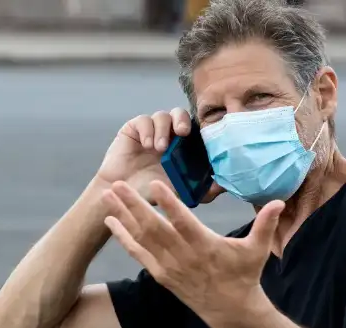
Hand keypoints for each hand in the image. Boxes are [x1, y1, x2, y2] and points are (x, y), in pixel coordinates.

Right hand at [95, 109, 223, 204]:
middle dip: (183, 120)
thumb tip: (224, 185)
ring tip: (159, 149)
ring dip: (163, 130)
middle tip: (183, 132)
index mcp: (182, 147)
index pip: (195, 129)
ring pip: (163, 116)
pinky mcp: (134, 129)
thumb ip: (201, 190)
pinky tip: (147, 145)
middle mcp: (168, 135)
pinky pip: (144, 120)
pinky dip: (148, 131)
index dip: (200, 128)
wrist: (120, 195)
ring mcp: (151, 131)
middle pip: (181, 115)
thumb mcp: (179, 192)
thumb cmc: (150, 192)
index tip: (202, 137)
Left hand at [101, 180, 284, 313]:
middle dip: (133, 205)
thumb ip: (265, 225)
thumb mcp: (257, 250)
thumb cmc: (244, 276)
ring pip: (141, 238)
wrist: (230, 311)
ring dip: (122, 216)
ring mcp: (169, 266)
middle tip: (116, 183)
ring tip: (107, 196)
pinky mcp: (161, 274)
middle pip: (153, 227)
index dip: (168, 203)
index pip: (183, 221)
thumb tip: (279, 202)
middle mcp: (183, 256)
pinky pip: (138, 253)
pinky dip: (123, 237)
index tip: (153, 184)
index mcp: (205, 246)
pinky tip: (110, 221)